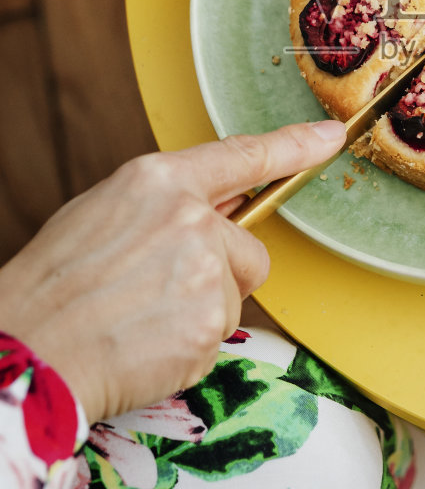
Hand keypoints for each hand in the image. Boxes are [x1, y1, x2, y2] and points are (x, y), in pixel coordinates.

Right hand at [0, 121, 345, 422]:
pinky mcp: (210, 323)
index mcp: (157, 180)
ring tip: (141, 320)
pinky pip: (219, 337)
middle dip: (220, 276)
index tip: (329, 138)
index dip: (292, 147)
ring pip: (234, 296)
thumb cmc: (53, 287)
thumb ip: (165, 206)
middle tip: (156, 295)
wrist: (28, 350)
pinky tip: (146, 346)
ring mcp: (205, 270)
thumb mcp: (103, 215)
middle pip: (248, 250)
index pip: (241, 157)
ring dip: (202, 314)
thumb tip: (216, 209)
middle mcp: (190, 218)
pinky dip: (189, 349)